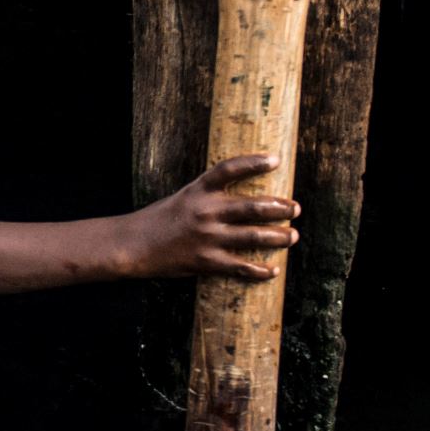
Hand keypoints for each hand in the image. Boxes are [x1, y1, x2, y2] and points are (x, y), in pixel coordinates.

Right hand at [128, 155, 298, 280]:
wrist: (133, 245)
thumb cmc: (159, 220)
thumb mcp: (183, 198)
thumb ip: (208, 196)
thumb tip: (240, 198)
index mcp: (198, 191)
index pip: (230, 170)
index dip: (254, 162)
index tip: (275, 160)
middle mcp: (206, 211)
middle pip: (253, 206)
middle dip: (280, 208)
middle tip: (296, 209)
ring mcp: (208, 237)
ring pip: (254, 236)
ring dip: (279, 237)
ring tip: (293, 236)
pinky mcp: (206, 261)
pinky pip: (241, 266)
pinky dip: (260, 270)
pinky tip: (272, 270)